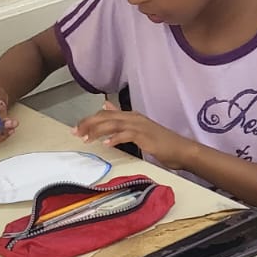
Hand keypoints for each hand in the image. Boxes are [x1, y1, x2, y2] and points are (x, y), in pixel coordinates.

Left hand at [75, 102, 192, 167]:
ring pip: (113, 124)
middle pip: (106, 116)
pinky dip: (114, 138)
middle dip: (88, 124)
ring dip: (97, 131)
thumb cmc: (162, 143)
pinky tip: (106, 144)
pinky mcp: (144, 136)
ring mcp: (139, 126)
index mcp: (131, 116)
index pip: (106, 113)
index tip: (77, 128)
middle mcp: (133, 117)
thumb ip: (122, 120)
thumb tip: (107, 107)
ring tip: (85, 138)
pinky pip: (126, 135)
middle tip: (75, 132)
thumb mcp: (139, 129)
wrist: (181, 149)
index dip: (90, 120)